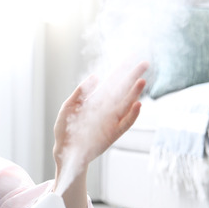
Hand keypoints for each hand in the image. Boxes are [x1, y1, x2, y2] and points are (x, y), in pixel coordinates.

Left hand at [53, 61, 147, 182]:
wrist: (63, 151)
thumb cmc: (65, 129)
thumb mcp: (68, 108)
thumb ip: (79, 93)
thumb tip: (95, 77)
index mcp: (96, 100)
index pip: (111, 81)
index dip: (121, 70)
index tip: (131, 57)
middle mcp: (107, 108)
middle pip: (122, 89)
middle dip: (133, 77)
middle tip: (145, 63)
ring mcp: (111, 120)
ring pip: (126, 104)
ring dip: (134, 93)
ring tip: (141, 81)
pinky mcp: (113, 134)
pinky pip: (125, 123)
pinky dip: (132, 115)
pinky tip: (137, 104)